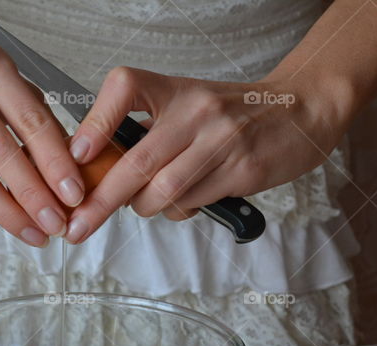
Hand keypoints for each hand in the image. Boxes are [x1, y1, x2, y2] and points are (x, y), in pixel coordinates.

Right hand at [0, 31, 84, 246]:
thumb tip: (67, 160)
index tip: (74, 193)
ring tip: (35, 232)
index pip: (30, 121)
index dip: (55, 162)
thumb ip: (30, 110)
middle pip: (0, 153)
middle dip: (33, 196)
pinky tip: (7, 218)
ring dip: (8, 212)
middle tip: (57, 223)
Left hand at [64, 67, 348, 242]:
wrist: (299, 109)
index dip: (95, 123)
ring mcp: (221, 141)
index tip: (76, 156)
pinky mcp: (243, 170)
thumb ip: (145, 131)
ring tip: (145, 204)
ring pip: (163, 191)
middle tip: (78, 227)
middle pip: (135, 162)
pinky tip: (183, 201)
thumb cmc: (229, 114)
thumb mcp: (185, 105)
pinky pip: (193, 203)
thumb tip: (92, 167)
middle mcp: (195, 111)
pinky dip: (177, 211)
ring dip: (144, 208)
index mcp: (173, 89)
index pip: (124, 88)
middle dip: (101, 202)